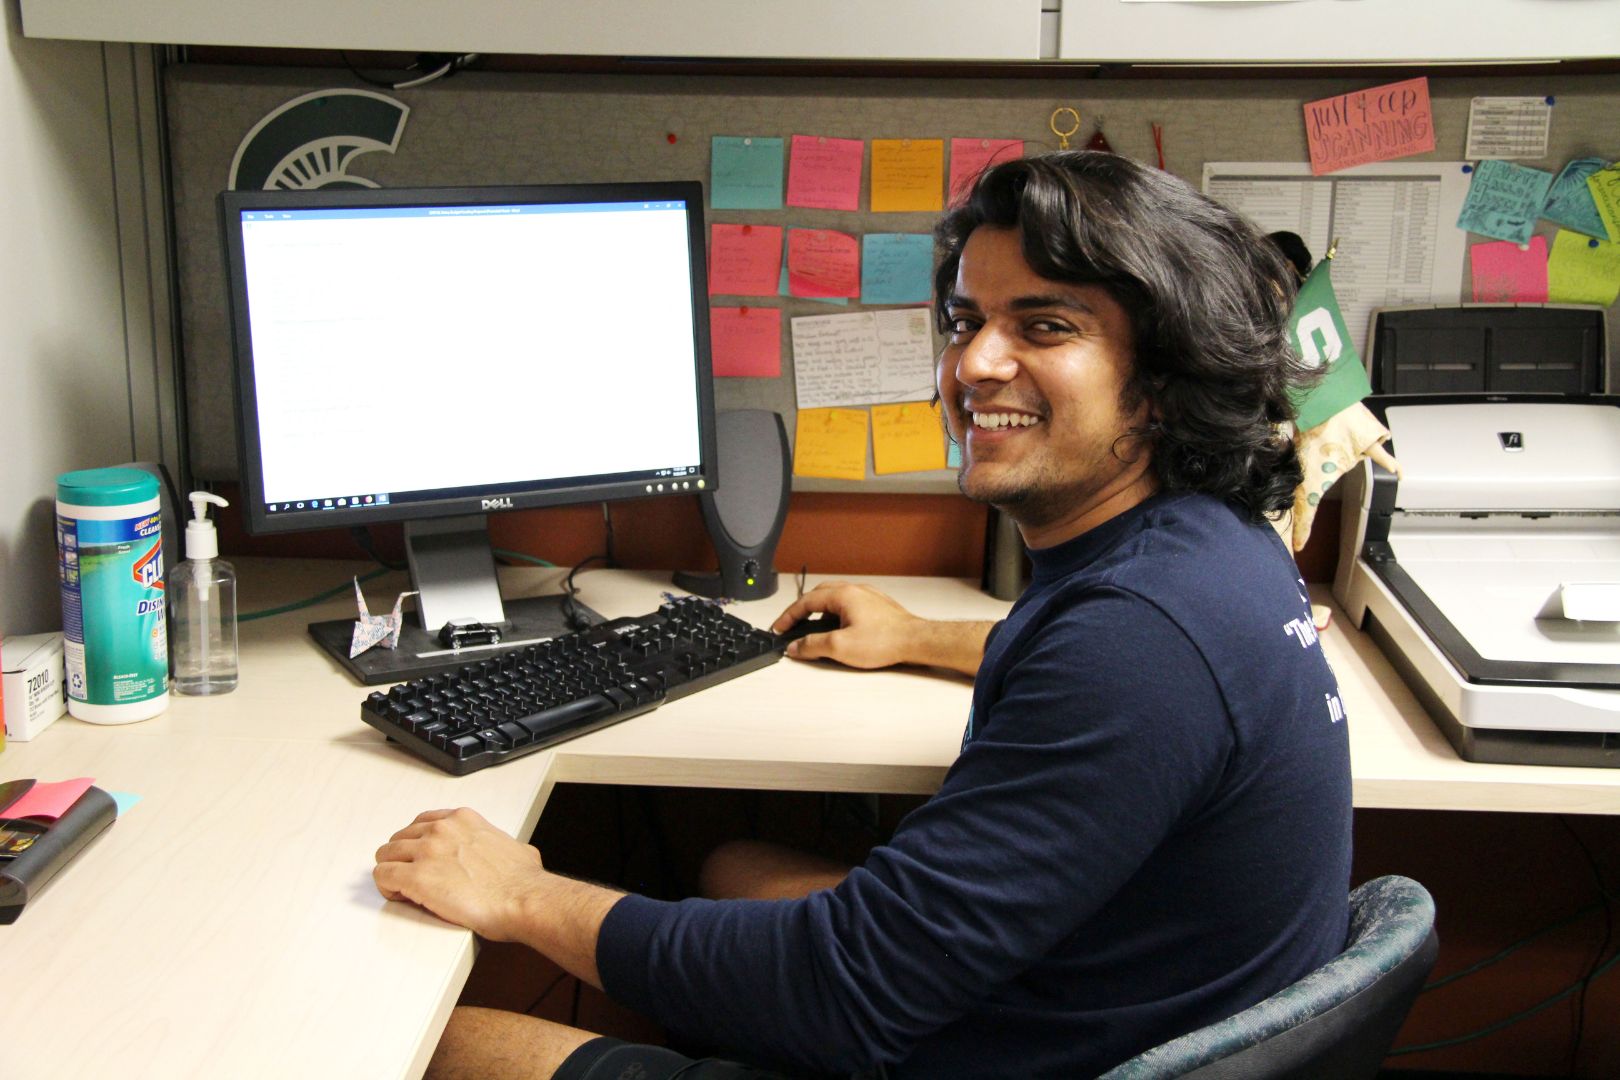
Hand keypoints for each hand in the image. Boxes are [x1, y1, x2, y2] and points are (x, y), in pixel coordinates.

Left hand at [373, 807, 545, 940]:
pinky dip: (387, 888)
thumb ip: (499, 844)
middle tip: (413, 877)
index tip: (422, 858)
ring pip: (385, 854)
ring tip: (405, 890)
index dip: (419, 844)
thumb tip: (506, 854)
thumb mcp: (513, 846)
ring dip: (392, 871)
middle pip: (400, 838)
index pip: (423, 822)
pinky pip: (383, 876)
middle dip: (403, 859)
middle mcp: (442, 829)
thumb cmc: (522, 881)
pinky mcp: (417, 878)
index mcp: (463, 819)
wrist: (523, 899)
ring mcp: (427, 851)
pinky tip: (401, 896)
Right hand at [770, 582, 924, 668]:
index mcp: (843, 595)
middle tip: (792, 626)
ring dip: (821, 614)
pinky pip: (849, 606)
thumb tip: (795, 647)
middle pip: (819, 595)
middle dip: (802, 611)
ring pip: (835, 600)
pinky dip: (837, 616)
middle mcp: (855, 591)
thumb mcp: (840, 647)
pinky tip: (840, 632)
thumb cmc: (885, 641)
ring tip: (815, 632)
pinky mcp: (877, 607)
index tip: (778, 627)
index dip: (788, 616)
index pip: (805, 602)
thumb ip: (812, 645)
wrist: (916, 641)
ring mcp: (868, 597)